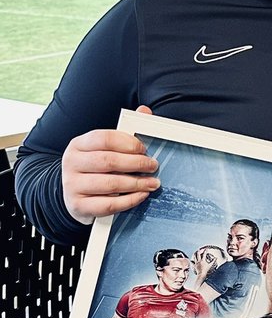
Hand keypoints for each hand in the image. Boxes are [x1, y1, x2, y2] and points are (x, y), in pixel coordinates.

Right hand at [61, 105, 158, 225]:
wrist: (74, 195)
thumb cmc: (96, 168)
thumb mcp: (104, 149)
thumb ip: (125, 132)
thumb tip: (144, 111)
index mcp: (78, 144)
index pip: (104, 139)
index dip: (128, 143)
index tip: (144, 149)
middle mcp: (71, 163)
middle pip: (108, 161)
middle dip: (136, 164)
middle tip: (153, 166)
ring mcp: (72, 186)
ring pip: (109, 184)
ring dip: (136, 183)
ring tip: (153, 183)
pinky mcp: (78, 206)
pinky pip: (108, 205)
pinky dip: (129, 200)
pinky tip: (142, 195)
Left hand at [193, 250, 217, 276]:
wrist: (201, 274)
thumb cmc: (206, 270)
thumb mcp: (210, 265)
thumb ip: (213, 261)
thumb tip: (216, 258)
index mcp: (203, 260)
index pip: (204, 254)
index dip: (205, 251)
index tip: (206, 249)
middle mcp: (199, 261)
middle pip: (198, 254)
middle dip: (199, 251)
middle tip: (199, 249)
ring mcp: (196, 263)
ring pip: (195, 257)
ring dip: (195, 255)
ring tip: (195, 253)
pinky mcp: (195, 266)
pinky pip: (192, 263)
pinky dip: (192, 261)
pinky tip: (191, 260)